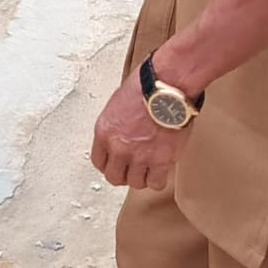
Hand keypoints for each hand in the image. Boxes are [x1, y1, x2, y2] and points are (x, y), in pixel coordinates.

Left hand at [91, 68, 189, 190]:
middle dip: (124, 173)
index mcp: (105, 131)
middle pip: (114, 177)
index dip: (109, 164)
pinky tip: (162, 169)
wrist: (169, 86)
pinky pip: (156, 183)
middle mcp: (118, 147)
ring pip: (135, 183)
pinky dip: (159, 178)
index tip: (116, 163)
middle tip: (133, 168)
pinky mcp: (160, 161)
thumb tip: (123, 131)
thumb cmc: (148, 84)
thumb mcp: (120, 102)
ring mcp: (139, 157)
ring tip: (150, 168)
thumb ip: (118, 124)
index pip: (99, 161)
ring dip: (142, 176)